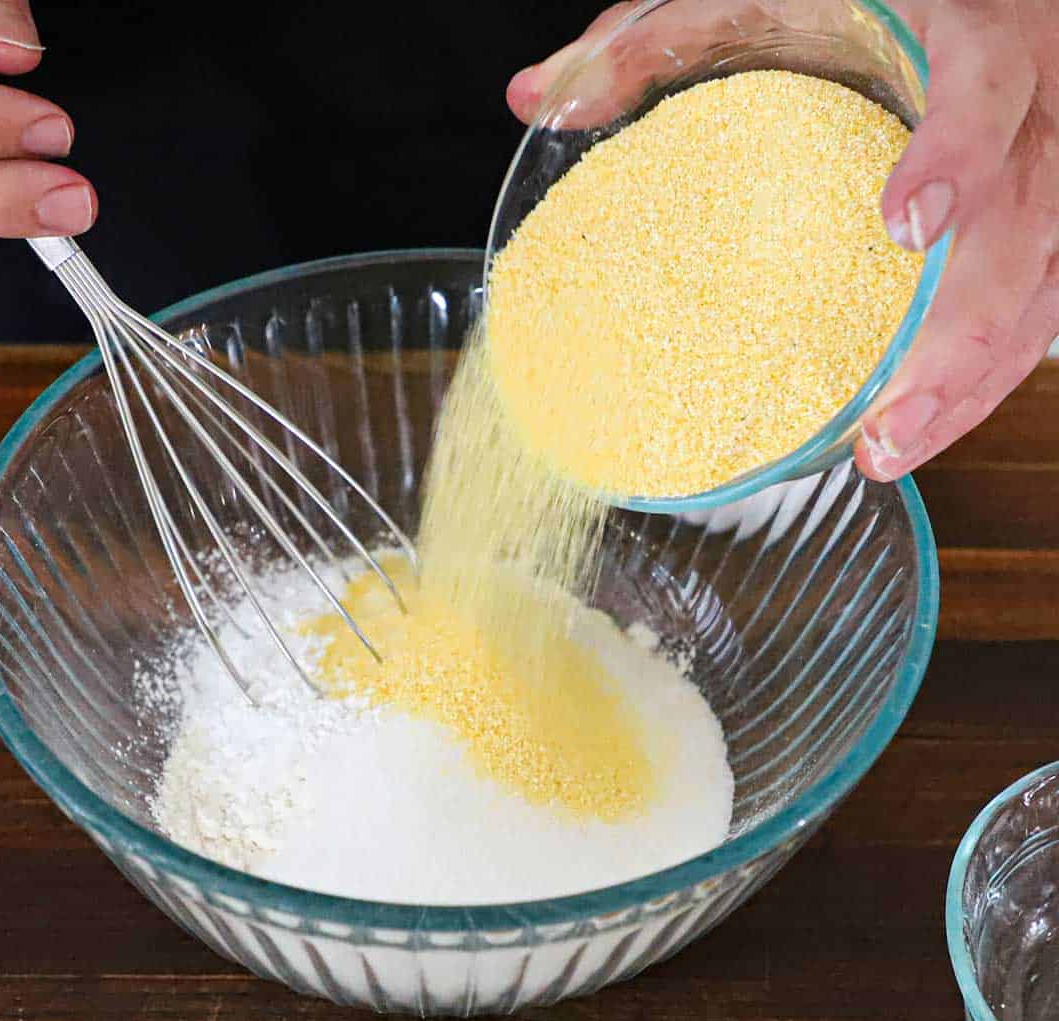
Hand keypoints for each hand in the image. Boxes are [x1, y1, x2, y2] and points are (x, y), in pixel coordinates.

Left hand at [506, 0, 1058, 480]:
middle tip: (885, 429)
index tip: (906, 227)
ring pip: (1042, 289)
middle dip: (961, 341)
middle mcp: (1027, 104)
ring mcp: (1041, 170)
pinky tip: (921, 424)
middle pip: (1029, 230)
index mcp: (966, 32)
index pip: (988, 87)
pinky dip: (981, 376)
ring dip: (972, 386)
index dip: (959, 155)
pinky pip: (1036, 309)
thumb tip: (537, 96)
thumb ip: (654, 40)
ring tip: (891, 453)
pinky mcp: (1033, 225)